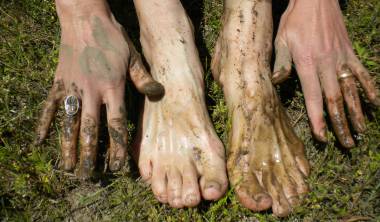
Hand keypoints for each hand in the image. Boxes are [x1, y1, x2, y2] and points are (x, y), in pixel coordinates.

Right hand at [35, 0, 163, 178]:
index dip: (117, 147)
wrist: (85, 18)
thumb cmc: (112, 38)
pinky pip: (49, 106)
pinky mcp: (58, 82)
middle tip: (88, 175)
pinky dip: (44, 123)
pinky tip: (40, 140)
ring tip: (67, 166)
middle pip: (91, 130)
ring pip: (68, 123)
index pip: (116, 124)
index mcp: (112, 88)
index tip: (117, 167)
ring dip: (67, 146)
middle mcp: (91, 92)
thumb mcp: (133, 56)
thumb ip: (143, 78)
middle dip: (90, 155)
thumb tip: (158, 94)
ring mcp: (72, 88)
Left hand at [273, 0, 378, 147]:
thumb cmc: (295, 21)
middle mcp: (326, 65)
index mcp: (307, 64)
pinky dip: (369, 89)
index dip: (318, 119)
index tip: (322, 137)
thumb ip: (281, 63)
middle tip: (347, 143)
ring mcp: (341, 59)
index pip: (313, 98)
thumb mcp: (281, 40)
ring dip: (356, 112)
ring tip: (360, 131)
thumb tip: (277, 83)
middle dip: (340, 123)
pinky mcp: (350, 53)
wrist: (316, 0)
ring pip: (351, 91)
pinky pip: (362, 73)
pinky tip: (375, 104)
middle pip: (334, 100)